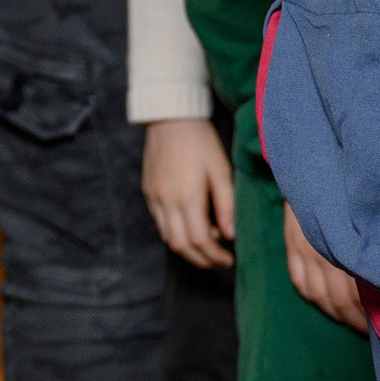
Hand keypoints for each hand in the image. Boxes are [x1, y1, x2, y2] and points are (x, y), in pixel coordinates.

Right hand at [140, 117, 234, 268]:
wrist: (170, 119)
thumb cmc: (201, 142)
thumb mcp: (222, 171)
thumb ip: (226, 205)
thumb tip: (230, 235)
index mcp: (187, 196)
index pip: (200, 240)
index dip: (216, 256)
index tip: (230, 259)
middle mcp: (166, 201)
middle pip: (181, 246)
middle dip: (202, 260)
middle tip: (220, 261)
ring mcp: (154, 198)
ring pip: (168, 238)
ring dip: (188, 250)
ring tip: (208, 247)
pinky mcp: (148, 193)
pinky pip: (160, 224)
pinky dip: (176, 234)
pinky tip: (191, 228)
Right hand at [284, 203, 366, 332]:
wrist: (320, 162)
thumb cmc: (355, 193)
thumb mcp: (375, 218)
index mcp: (351, 247)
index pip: (361, 296)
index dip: (374, 315)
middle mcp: (325, 251)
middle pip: (340, 300)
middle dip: (357, 320)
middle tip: (375, 332)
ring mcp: (305, 249)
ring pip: (319, 296)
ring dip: (337, 314)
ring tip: (353, 321)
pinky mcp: (291, 245)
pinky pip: (300, 283)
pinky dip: (314, 298)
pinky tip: (328, 304)